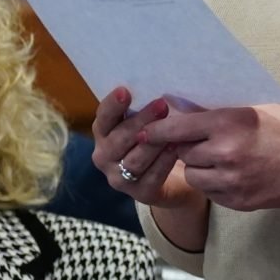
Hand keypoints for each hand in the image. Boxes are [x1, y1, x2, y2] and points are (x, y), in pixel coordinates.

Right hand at [90, 88, 198, 213]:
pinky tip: (176, 150)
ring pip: (135, 160)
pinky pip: (151, 176)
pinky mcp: (139, 194)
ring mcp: (118, 178)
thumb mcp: (146, 122)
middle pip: (120, 139)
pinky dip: (164, 162)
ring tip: (172, 131)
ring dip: (154, 144)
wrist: (172, 179)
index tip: (125, 91)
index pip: (103, 118)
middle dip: (141, 121)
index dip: (113, 105)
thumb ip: (144, 108)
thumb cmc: (156, 141)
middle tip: (162, 106)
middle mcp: (104, 156)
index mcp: (103, 133)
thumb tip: (157, 85)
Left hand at [142, 103, 279, 212]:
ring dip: (198, 168)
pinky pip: (211, 192)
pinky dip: (214, 184)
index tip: (145, 132)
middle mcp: (225, 153)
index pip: (177, 128)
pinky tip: (232, 173)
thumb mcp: (251, 109)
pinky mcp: (238, 200)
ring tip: (217, 159)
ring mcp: (231, 180)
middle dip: (185, 148)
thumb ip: (217, 113)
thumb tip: (181, 110)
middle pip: (182, 153)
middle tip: (199, 142)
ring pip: (193, 176)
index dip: (157, 131)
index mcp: (228, 124)